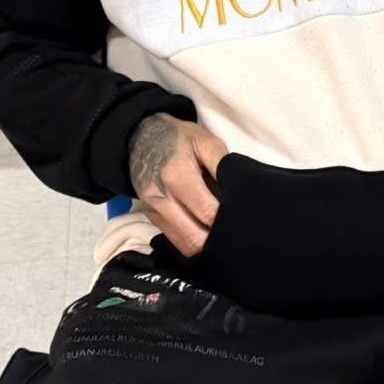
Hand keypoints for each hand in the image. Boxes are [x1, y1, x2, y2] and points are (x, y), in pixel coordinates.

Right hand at [129, 114, 227, 257]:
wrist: (139, 139)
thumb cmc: (178, 138)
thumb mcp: (205, 141)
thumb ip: (223, 166)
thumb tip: (240, 192)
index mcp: (176, 177)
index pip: (207, 213)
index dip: (228, 219)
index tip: (243, 217)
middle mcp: (161, 199)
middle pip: (195, 238)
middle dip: (219, 239)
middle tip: (238, 232)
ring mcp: (153, 211)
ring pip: (186, 245)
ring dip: (207, 244)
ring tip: (224, 234)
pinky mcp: (151, 219)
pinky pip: (177, 241)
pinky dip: (194, 241)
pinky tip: (207, 232)